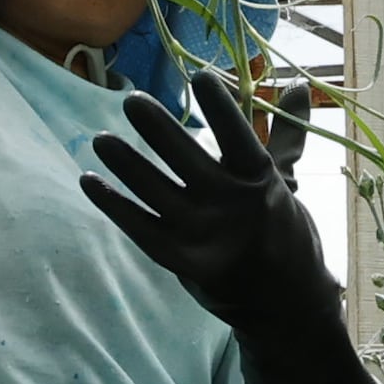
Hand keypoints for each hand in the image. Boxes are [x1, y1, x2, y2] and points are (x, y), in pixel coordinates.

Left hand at [81, 84, 383, 383]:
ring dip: (125, 164)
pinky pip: (140, 229)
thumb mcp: (286, 185)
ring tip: (100, 138)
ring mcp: (205, 236)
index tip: (199, 76)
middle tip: (131, 101)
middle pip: (188, 159)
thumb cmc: (285, 235)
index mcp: (260, 182)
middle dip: (158, 129)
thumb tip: (294, 85)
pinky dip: (113, 205)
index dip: (220, 108)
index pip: (239, 137)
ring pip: (156, 191)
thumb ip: (284, 135)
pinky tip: (89, 180)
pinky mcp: (184, 262)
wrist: (285, 306)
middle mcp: (232, 206)